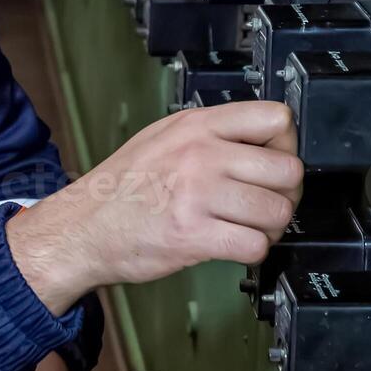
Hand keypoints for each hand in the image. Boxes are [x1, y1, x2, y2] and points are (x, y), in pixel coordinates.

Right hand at [7, 101, 301, 314]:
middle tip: (266, 203)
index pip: (276, 118)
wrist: (83, 227)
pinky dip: (252, 252)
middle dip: (284, 194)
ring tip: (248, 227)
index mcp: (196, 125)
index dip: (286, 144)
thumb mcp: (163, 137)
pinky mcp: (193, 234)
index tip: (275, 161)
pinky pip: (255, 245)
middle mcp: (200, 154)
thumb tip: (261, 140)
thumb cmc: (122, 187)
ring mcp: (197, 193)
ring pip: (278, 211)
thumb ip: (211, 134)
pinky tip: (233, 245)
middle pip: (287, 169)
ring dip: (270, 227)